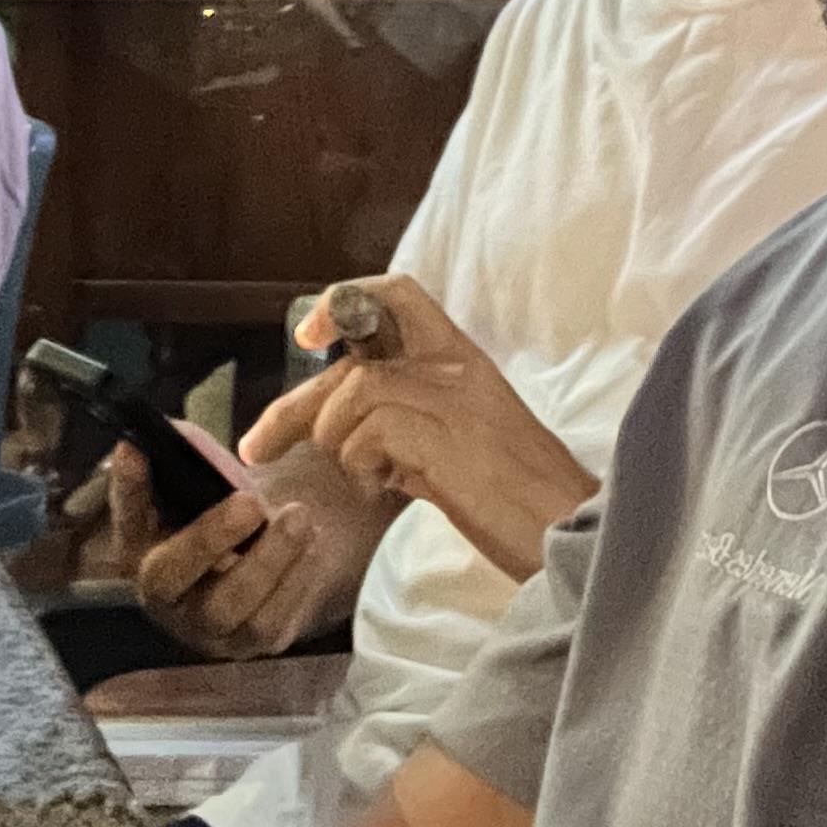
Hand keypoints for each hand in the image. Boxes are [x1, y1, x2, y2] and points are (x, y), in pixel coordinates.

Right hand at [104, 439, 356, 658]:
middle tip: (251, 502)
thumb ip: (175, 462)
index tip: (134, 449)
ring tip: (299, 517)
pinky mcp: (245, 645)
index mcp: (140, 548)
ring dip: (268, 560)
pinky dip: (294, 585)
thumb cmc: (216, 515)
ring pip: (228, 608)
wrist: (252, 563)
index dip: (128, 485)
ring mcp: (203, 628)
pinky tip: (312, 546)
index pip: (125, 515)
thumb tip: (147, 442)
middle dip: (210, 537)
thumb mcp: (194, 487)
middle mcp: (162, 596)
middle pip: (170, 576)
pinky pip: (268, 626)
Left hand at [240, 274, 595, 584]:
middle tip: (256, 447)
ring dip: (337, 445)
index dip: (344, 301)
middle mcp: (456, 366)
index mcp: (463, 358)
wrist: (570, 532)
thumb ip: (410, 418)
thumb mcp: (461, 439)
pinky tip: (387, 491)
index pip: (398, 294)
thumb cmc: (517, 496)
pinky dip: (362, 467)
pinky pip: (369, 434)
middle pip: (351, 362)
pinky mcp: (445, 437)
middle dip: (293, 407)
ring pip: (352, 395)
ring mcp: (452, 399)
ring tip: (366, 479)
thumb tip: (346, 424)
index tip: (308, 334)